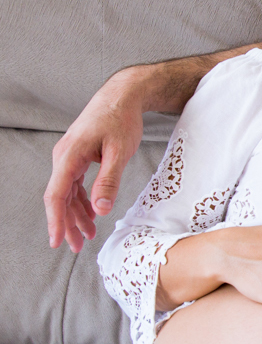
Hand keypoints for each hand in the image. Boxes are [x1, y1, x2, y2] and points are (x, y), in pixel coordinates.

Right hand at [44, 69, 144, 251]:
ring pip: (67, 192)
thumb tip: (100, 210)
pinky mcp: (78, 156)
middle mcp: (64, 156)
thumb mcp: (119, 152)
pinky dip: (82, 200)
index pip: (56, 194)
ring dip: (75, 215)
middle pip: (59, 197)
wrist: (123, 96)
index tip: (57, 241)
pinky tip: (90, 214)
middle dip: (67, 224)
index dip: (56, 220)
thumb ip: (108, 181)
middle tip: (77, 247)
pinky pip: (75, 184)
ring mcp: (69, 156)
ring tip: (87, 237)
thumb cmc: (122, 120)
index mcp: (69, 155)